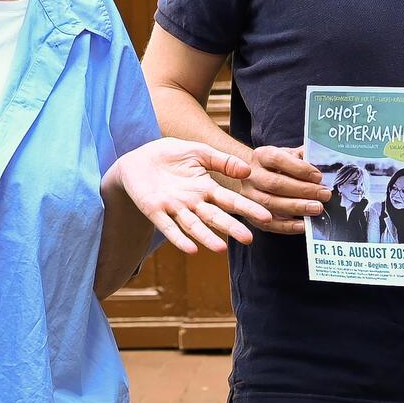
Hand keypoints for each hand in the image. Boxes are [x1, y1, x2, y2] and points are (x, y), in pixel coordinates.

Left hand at [108, 138, 262, 253]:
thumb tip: (248, 169)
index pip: (230, 200)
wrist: (137, 158)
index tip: (266, 217)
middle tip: (249, 239)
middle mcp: (193, 202)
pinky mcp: (154, 210)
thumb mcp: (199, 152)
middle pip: (215, 217)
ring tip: (220, 248)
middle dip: (231, 227)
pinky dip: (179, 239)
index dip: (246, 209)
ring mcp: (174, 208)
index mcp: (205, 188)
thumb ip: (222, 161)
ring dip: (207, 238)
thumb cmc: (170, 155)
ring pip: (193, 226)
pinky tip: (190, 250)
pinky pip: (168, 227)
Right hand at [229, 145, 329, 235]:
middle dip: (303, 190)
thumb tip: (320, 161)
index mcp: (261, 156)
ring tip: (317, 208)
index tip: (318, 176)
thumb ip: (302, 157)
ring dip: (297, 207)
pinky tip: (304, 224)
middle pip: (275, 184)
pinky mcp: (251, 215)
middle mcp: (251, 176)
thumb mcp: (288, 155)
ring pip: (271, 203)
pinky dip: (288, 226)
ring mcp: (248, 196)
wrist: (252, 176)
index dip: (299, 168)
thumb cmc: (276, 166)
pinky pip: (269, 223)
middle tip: (323, 194)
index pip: (278, 159)